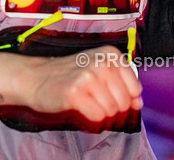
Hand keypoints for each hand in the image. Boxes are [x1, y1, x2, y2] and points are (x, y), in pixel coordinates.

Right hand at [22, 45, 141, 122]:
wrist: (35, 77)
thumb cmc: (69, 75)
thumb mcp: (99, 69)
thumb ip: (122, 83)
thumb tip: (138, 103)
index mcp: (111, 54)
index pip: (135, 89)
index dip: (125, 100)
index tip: (111, 97)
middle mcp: (101, 62)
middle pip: (124, 103)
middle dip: (112, 109)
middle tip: (96, 102)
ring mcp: (88, 77)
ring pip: (111, 111)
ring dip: (100, 114)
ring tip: (87, 104)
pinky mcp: (75, 93)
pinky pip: (97, 117)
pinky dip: (90, 120)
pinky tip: (80, 109)